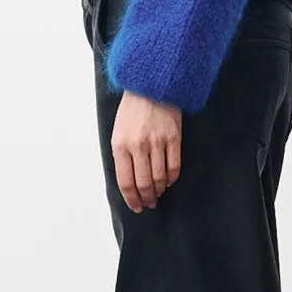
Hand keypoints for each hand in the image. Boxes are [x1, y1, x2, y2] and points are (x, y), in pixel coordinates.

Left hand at [112, 90, 181, 211]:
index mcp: (120, 145)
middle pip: (143, 183)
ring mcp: (157, 142)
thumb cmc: (132, 109)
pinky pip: (174, 166)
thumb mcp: (118, 131)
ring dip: (158, 190)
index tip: (136, 206)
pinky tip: (168, 181)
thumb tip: (129, 181)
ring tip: (157, 194)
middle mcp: (138, 145)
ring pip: (159, 177)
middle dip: (146, 198)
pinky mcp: (174, 138)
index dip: (131, 198)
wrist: (151, 85)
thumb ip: (122, 155)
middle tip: (148, 204)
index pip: (125, 181)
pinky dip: (171, 178)